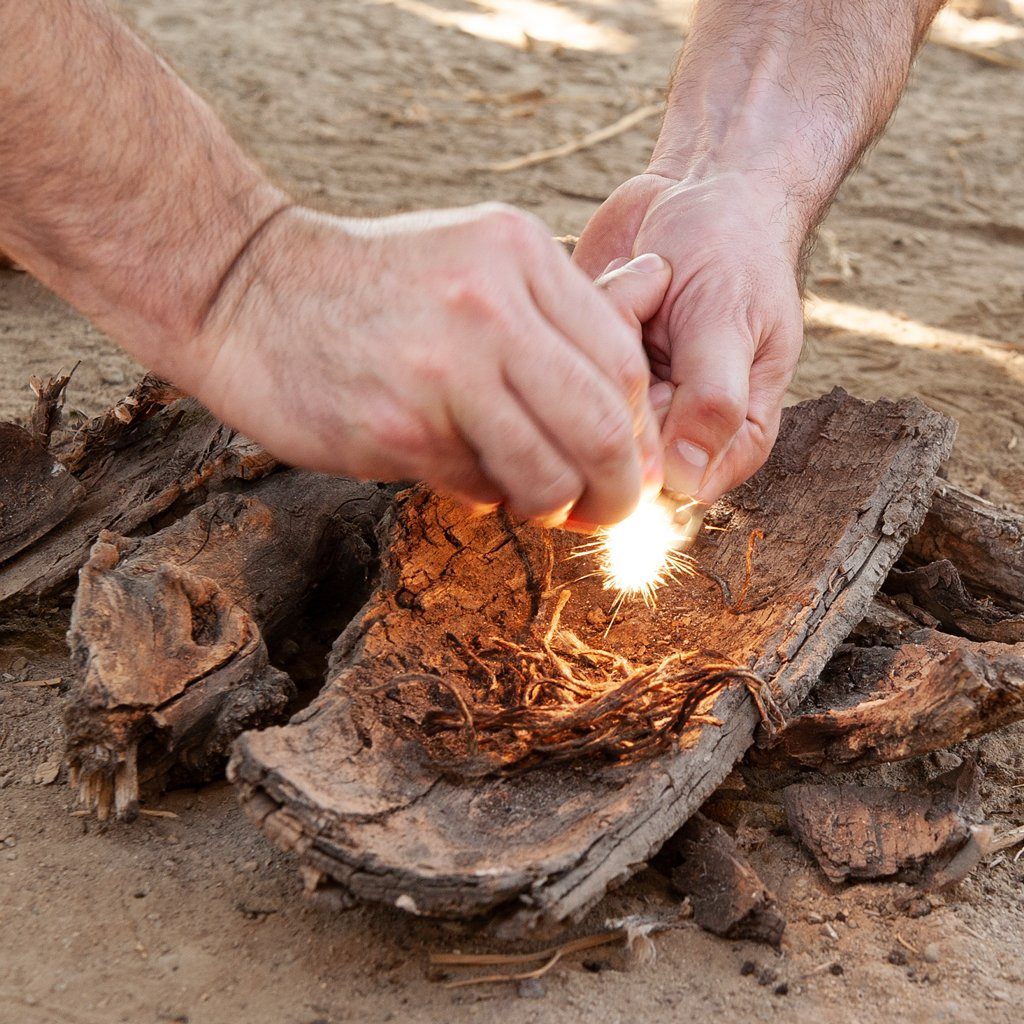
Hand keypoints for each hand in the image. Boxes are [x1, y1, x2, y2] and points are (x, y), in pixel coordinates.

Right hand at [187, 203, 671, 526]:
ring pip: (549, 470)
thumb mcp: (472, 263)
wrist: (245, 290)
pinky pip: (478, 487)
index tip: (630, 466)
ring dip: (555, 505)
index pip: (620, 362)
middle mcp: (489, 303)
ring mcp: (443, 366)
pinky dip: (487, 498)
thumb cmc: (374, 288)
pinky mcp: (397, 426)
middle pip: (603, 423)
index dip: (637, 431)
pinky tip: (466, 477)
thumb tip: (643, 370)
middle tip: (610, 511)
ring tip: (539, 503)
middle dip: (619, 487)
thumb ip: (555, 315)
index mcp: (517, 254)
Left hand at [573, 171, 803, 502]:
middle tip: (657, 311)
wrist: (702, 189)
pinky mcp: (587, 367)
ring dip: (607, 336)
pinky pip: (561, 363)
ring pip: (582, 404)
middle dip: (622, 378)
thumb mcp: (734, 324)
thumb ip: (714, 402)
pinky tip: (627, 279)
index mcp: (729, 439)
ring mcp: (627, 399)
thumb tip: (686, 485)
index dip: (642, 447)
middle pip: (616, 447)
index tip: (647, 382)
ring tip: (652, 284)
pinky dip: (589, 315)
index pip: (672, 488)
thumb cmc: (734, 254)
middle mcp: (674, 430)